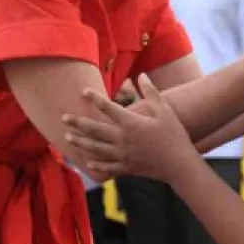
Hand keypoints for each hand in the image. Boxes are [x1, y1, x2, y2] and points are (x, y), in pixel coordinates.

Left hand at [63, 74, 198, 184]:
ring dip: (80, 142)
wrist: (179, 164)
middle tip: (64, 118)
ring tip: (68, 137)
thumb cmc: (174, 135)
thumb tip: (141, 75)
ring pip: (96, 148)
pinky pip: (107, 166)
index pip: (108, 108)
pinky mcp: (126, 168)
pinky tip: (87, 162)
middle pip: (94, 129)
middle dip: (77, 123)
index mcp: (131, 123)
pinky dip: (95, 165)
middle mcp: (122, 139)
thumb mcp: (165, 110)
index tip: (83, 91)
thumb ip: (151, 92)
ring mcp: (122, 155)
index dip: (94, 98)